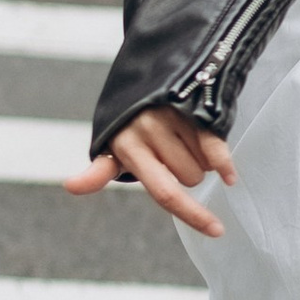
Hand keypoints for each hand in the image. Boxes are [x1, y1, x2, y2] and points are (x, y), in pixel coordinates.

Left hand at [66, 104, 236, 239]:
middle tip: (176, 153)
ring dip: (202, 160)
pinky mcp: (193, 105)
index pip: (164, 191)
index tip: (217, 230)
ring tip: (186, 139)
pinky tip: (228, 174)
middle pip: (190, 179)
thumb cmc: (130, 120)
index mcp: (127, 147)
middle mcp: (149, 130)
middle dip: (189, 173)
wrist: (151, 69)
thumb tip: (70, 186)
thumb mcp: (113, 144)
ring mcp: (173, 116)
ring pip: (204, 165)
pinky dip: (225, 162)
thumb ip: (99, 170)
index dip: (193, 214)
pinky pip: (216, 144)